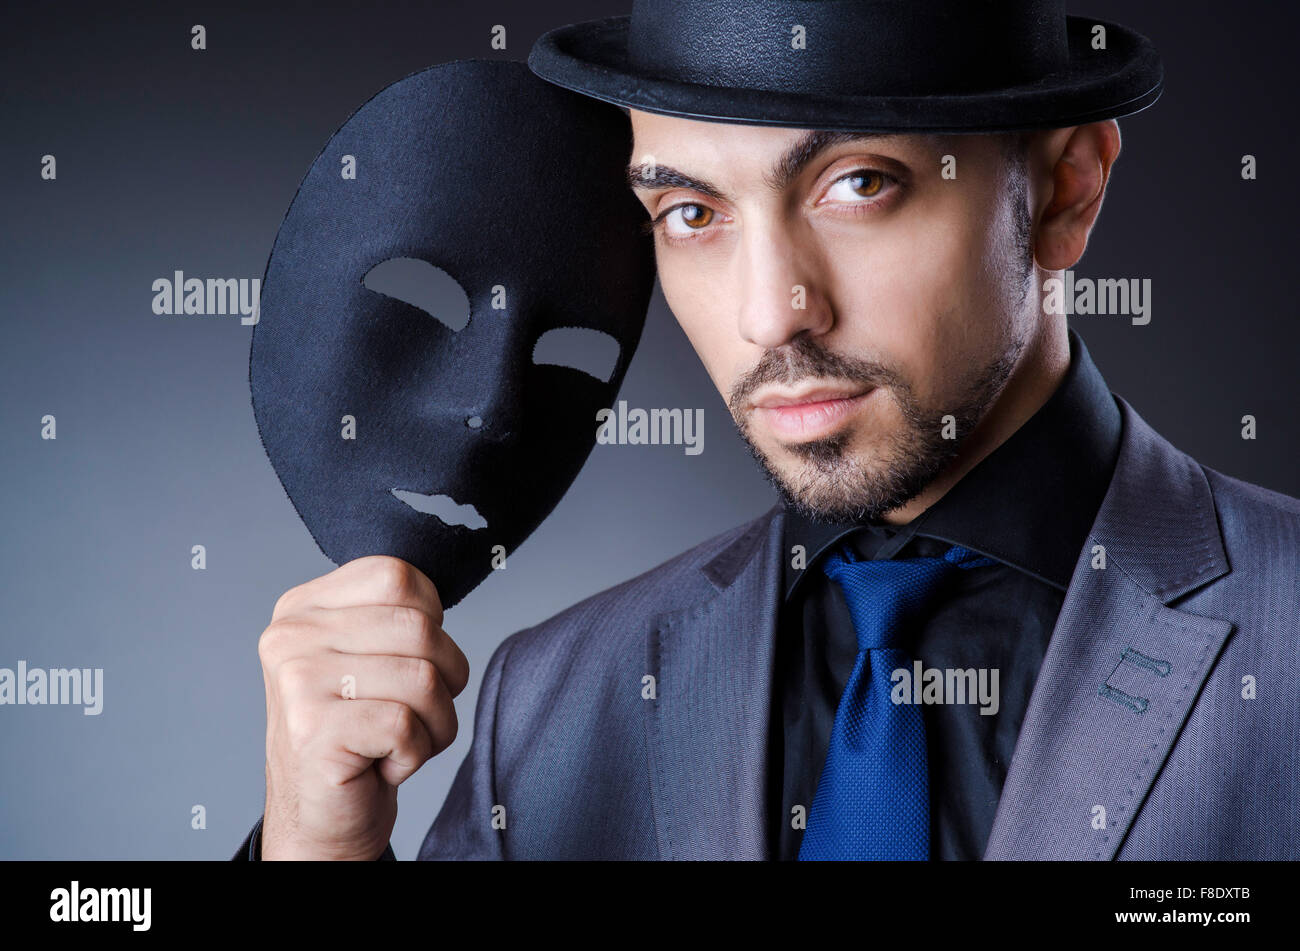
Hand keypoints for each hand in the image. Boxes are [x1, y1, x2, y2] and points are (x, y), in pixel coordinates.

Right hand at [257, 556, 469, 859]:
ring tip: (398, 741)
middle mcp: (290, 638)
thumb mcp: (368, 658)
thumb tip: (435, 595)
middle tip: (412, 713)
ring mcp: (297, 683)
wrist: (321, 820)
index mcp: (302, 608)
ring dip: (434, 723)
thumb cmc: (358, 736)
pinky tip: (382, 764)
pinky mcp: (314, 732)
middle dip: (444, 679)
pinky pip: (407, 726)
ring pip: (424, 679)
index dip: (431, 620)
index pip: (397, 576)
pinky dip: (415, 754)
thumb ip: (390, 614)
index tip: (408, 662)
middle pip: (421, 628)